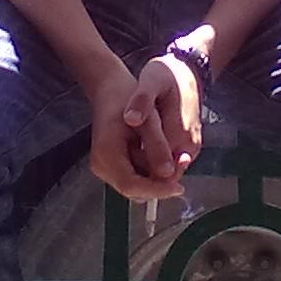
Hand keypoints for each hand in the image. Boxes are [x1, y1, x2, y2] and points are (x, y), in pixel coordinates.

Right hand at [85, 60, 186, 203]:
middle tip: (179, 167)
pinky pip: (134, 177)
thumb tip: (169, 173)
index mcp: (106, 153)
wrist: (110, 90)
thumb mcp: (148, 121)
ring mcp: (104, 167)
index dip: (156, 190)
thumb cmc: (127, 99)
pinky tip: (155, 151)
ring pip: (135, 185)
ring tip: (165, 149)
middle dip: (158, 184)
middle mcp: (101, 165)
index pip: (131, 185)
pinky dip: (149, 170)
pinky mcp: (111, 166)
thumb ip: (157, 147)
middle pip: (133, 190)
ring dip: (155, 176)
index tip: (178, 188)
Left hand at [125, 54, 202, 179]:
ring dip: (145, 168)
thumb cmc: (168, 74)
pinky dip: (152, 160)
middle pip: (163, 176)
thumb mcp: (152, 80)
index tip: (118, 169)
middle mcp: (189, 147)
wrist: (186, 69)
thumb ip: (142, 101)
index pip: (160, 171)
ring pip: (166, 172)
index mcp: (181, 134)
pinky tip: (136, 147)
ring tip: (126, 152)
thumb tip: (131, 120)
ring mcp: (190, 147)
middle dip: (141, 175)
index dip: (139, 176)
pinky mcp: (188, 146)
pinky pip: (169, 162)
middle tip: (118, 161)